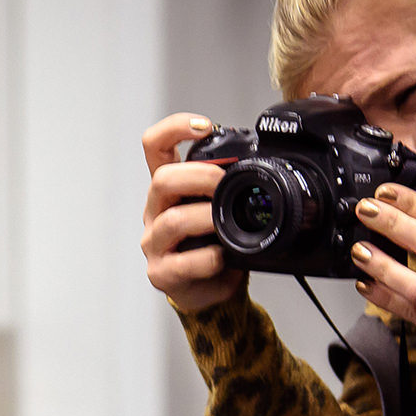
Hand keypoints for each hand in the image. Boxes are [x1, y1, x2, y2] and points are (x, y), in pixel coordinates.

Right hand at [141, 112, 247, 311]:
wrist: (211, 288)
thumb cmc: (215, 242)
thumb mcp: (220, 205)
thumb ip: (229, 182)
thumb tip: (260, 159)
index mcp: (168, 187)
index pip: (155, 145)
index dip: (175, 128)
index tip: (204, 127)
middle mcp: (156, 210)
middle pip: (162, 179)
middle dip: (200, 176)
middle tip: (224, 184)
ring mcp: (155, 242)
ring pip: (172, 221)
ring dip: (206, 218)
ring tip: (224, 224)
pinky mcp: (161, 272)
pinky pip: (182, 263)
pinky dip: (207, 259)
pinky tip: (221, 257)